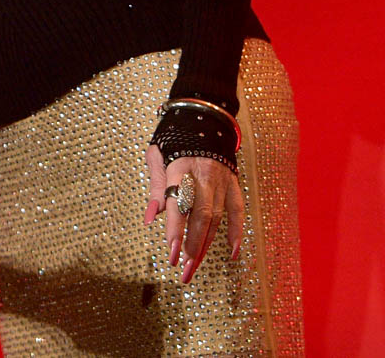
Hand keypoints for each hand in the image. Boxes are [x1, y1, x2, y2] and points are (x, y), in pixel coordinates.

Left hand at [144, 144, 243, 282]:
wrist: (203, 119)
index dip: (175, 229)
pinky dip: (236, 232)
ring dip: (206, 243)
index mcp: (179, 167)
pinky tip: (231, 252)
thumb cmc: (173, 139)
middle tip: (184, 269)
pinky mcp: (233, 183)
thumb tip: (149, 218)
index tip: (170, 253)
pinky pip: (238, 211)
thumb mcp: (156, 155)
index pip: (177, 203)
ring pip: (217, 217)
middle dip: (192, 244)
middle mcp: (202, 175)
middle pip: (200, 215)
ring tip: (194, 265)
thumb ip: (155, 187)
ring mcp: (221, 180)